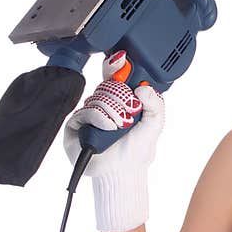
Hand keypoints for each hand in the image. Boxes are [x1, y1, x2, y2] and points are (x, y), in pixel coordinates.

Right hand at [62, 50, 164, 231]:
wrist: (122, 172)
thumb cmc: (138, 150)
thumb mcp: (155, 124)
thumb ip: (156, 103)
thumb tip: (143, 88)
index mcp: (123, 100)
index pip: (117, 75)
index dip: (118, 66)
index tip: (123, 59)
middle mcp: (105, 103)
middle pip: (107, 83)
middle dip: (120, 95)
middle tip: (130, 109)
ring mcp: (90, 113)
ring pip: (97, 96)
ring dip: (112, 111)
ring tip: (120, 126)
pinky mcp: (76, 124)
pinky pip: (85, 110)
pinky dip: (99, 118)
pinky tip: (108, 128)